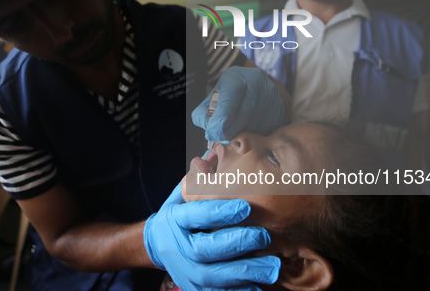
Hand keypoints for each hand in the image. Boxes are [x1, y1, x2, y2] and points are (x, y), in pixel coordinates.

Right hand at [144, 183, 279, 290]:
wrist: (157, 246)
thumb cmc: (180, 214)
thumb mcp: (182, 194)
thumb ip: (200, 179)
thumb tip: (218, 152)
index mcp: (176, 220)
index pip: (196, 215)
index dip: (219, 212)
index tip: (245, 207)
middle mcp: (179, 248)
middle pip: (207, 249)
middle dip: (237, 244)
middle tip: (264, 237)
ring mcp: (186, 272)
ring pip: (214, 277)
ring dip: (245, 273)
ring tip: (272, 268)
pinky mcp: (194, 288)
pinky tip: (259, 288)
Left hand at [192, 66, 284, 141]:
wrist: (249, 83)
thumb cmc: (227, 94)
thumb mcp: (212, 98)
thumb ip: (204, 114)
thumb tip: (211, 132)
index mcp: (236, 77)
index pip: (229, 100)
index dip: (220, 120)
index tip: (213, 133)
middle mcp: (257, 82)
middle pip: (244, 114)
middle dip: (231, 131)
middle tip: (222, 137)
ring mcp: (271, 94)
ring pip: (257, 124)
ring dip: (244, 133)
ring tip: (236, 130)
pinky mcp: (281, 107)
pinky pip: (267, 127)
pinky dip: (256, 133)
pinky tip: (249, 128)